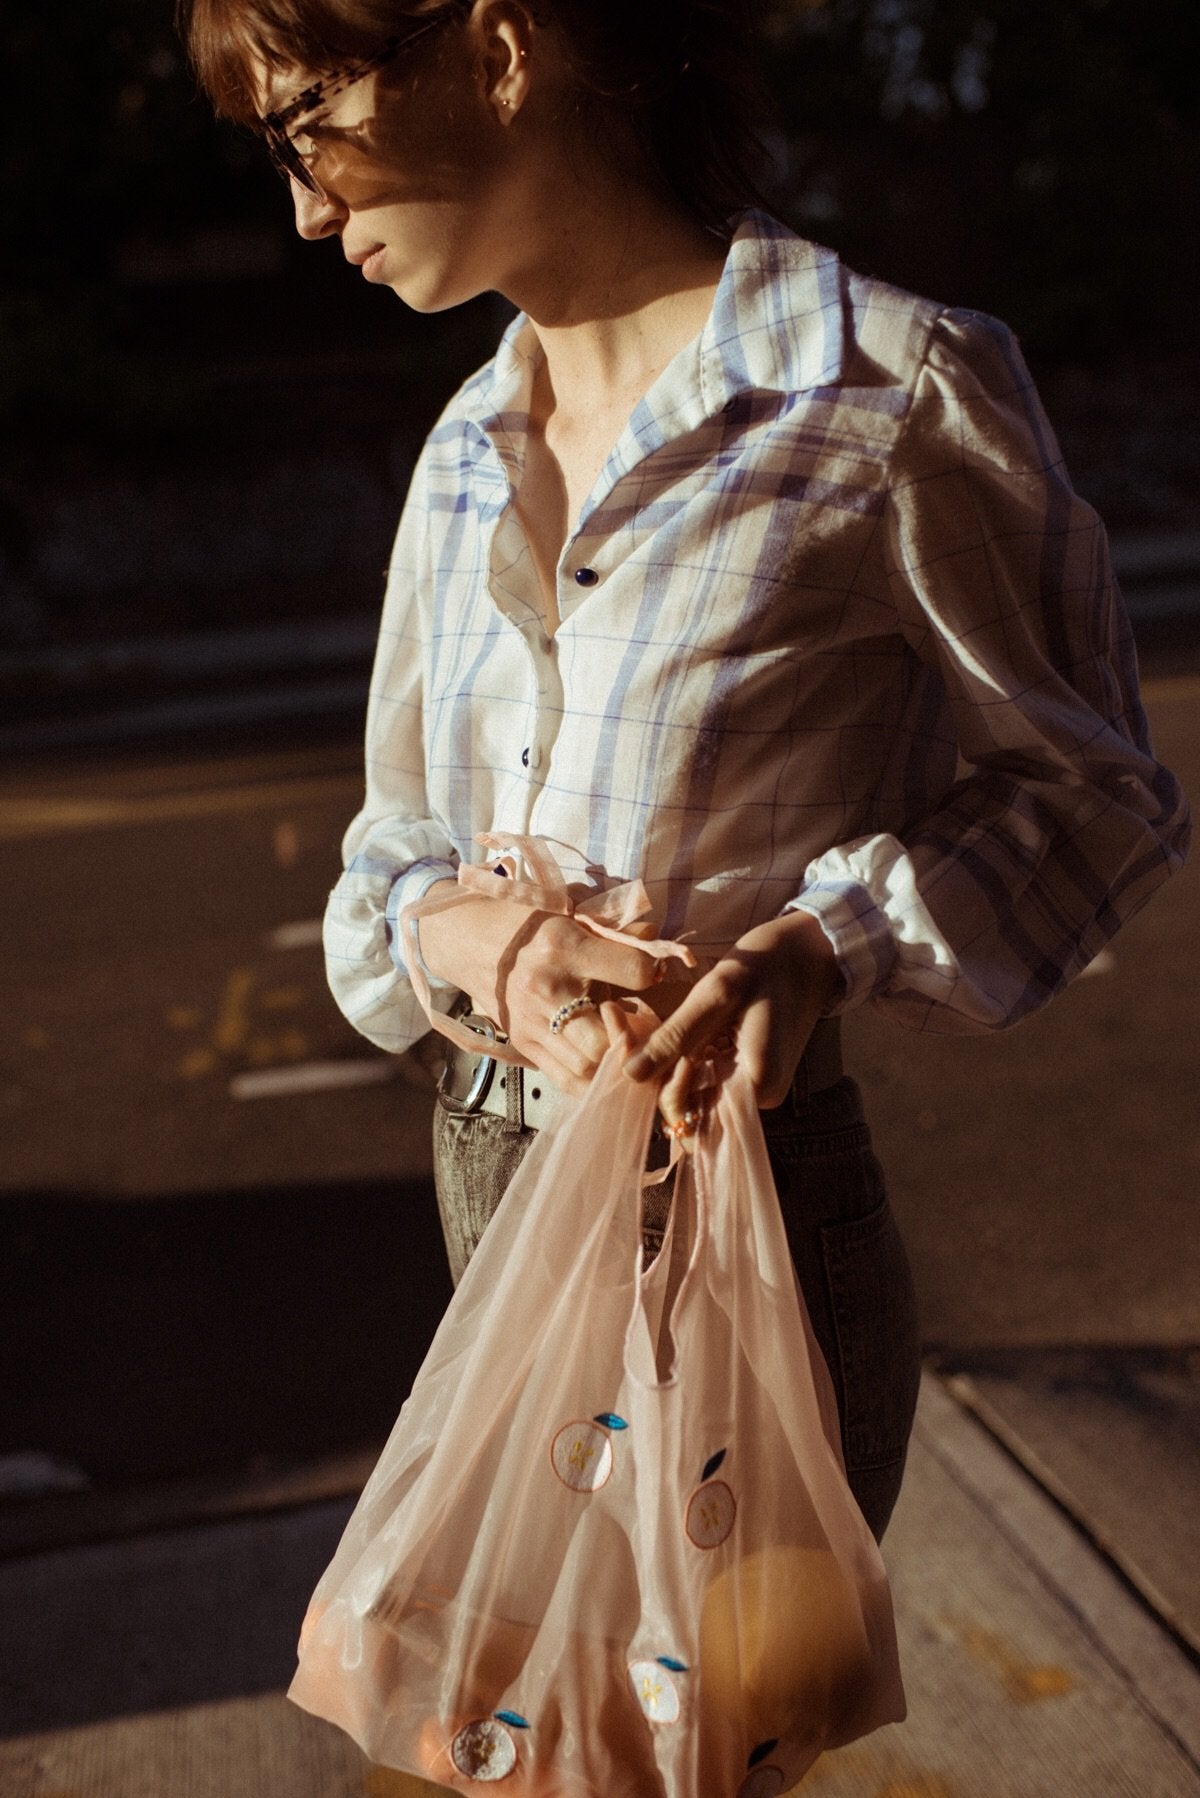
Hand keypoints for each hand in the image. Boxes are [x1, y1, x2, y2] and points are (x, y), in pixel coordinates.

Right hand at [416, 884, 662, 1094]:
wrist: (468, 941)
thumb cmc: (527, 922)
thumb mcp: (570, 913)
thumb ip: (615, 931)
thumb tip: (657, 946)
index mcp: (565, 947)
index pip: (633, 971)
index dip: (653, 973)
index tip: (653, 972)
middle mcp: (548, 990)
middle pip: (607, 1041)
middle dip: (634, 1039)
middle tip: (645, 1027)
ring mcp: (532, 1023)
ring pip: (588, 1068)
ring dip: (615, 1063)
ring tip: (627, 1047)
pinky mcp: (523, 1044)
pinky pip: (566, 1079)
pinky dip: (591, 1079)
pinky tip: (604, 1066)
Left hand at [623, 911, 840, 1144]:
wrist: (807, 953)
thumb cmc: (764, 967)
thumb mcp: (715, 995)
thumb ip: (675, 1038)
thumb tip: (630, 1075)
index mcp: (754, 1086)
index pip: (689, 1112)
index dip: (658, 1085)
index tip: (630, 1043)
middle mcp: (757, 1099)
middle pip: (691, 1104)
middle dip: (657, 1072)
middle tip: (623, 1029)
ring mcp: (754, 1089)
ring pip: (695, 1090)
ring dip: (668, 1063)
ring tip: (637, 1027)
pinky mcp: (748, 1075)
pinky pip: (706, 1077)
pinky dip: (685, 1057)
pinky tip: (671, 1032)